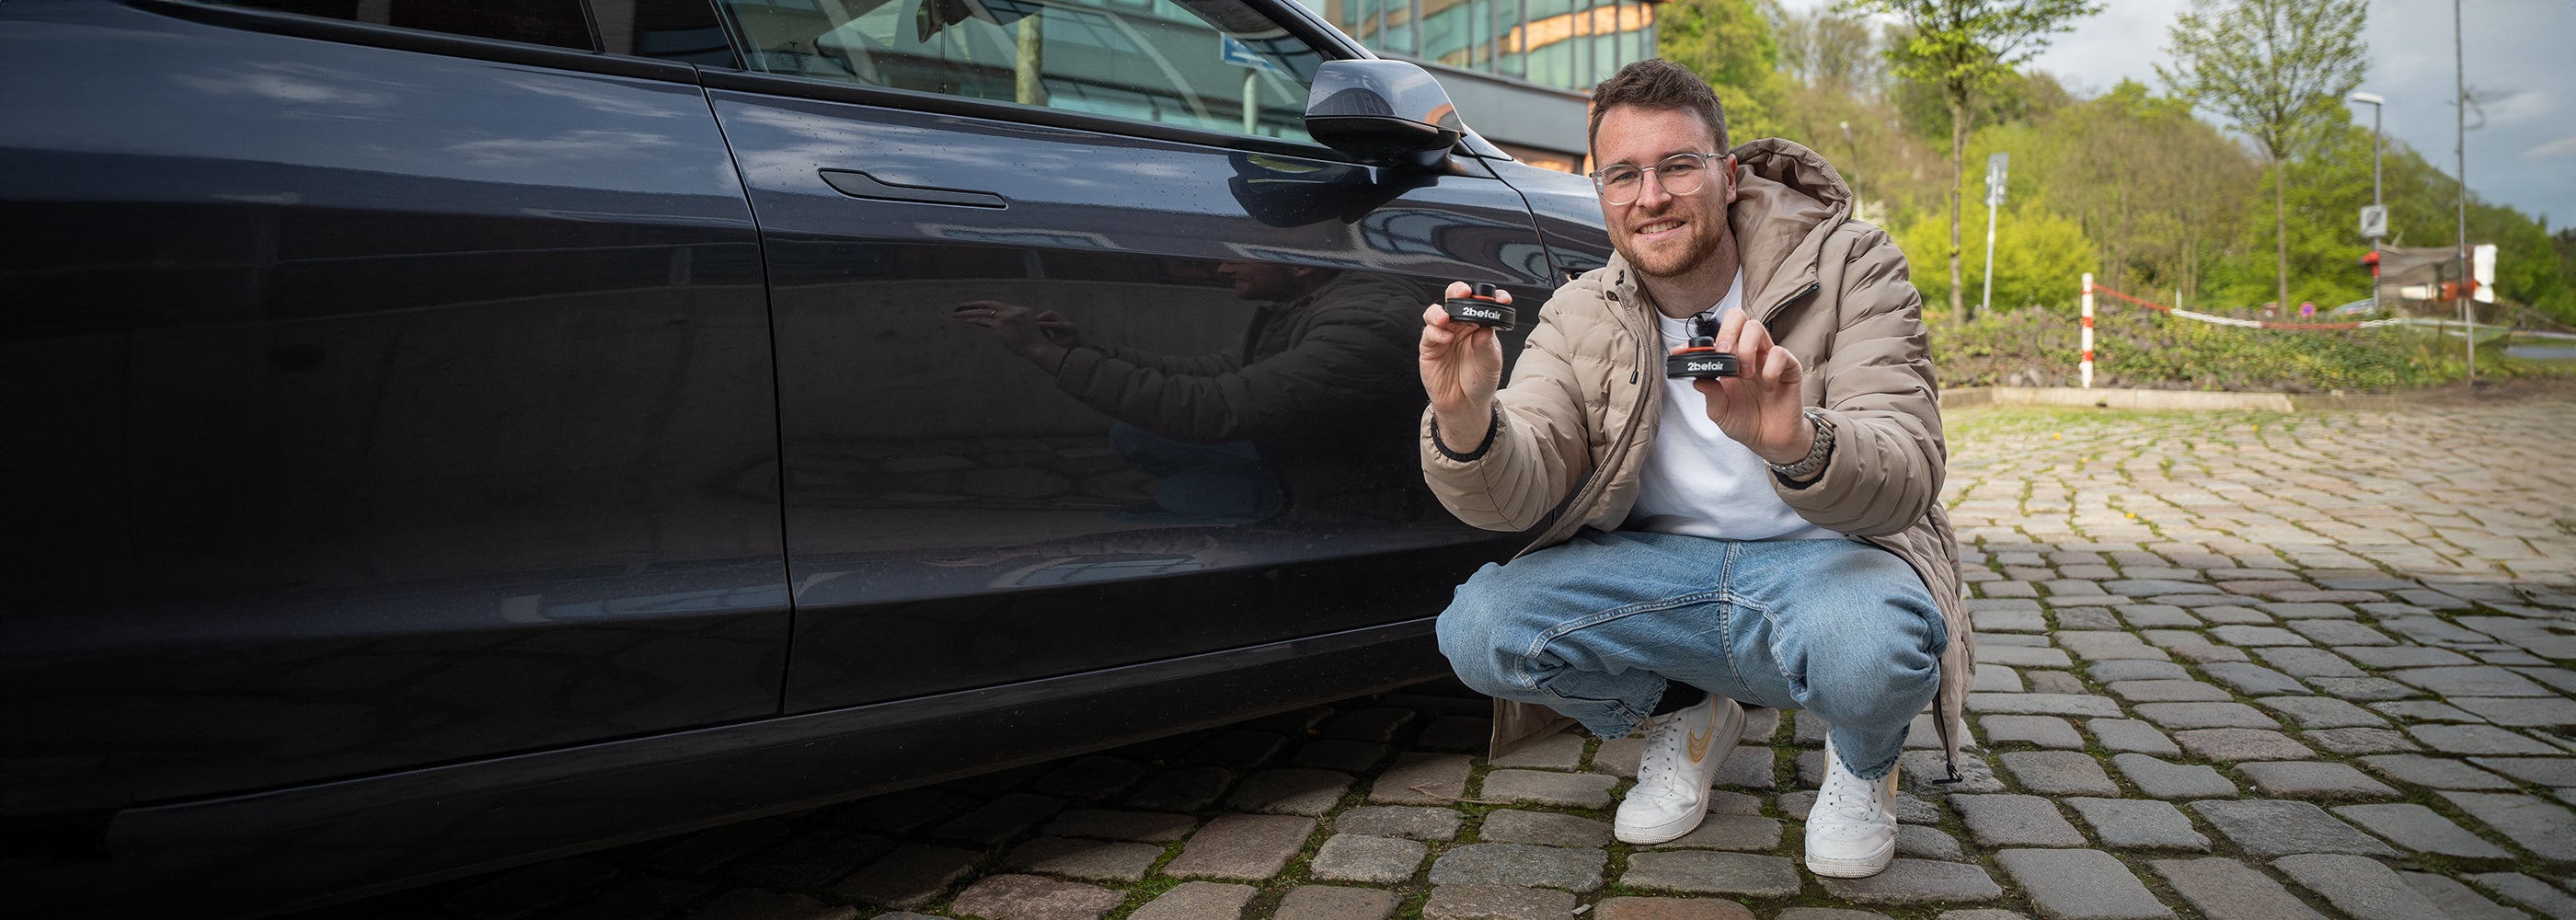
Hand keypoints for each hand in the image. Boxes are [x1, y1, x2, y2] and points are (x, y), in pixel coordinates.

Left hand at [954, 300, 1074, 366]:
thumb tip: (999, 326)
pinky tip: (964, 321)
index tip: (975, 308)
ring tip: (956, 314)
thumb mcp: (1024, 329)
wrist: (1038, 348)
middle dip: (974, 304)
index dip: (985, 307)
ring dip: (968, 312)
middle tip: (961, 305)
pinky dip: (972, 320)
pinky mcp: (1001, 325)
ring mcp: (1007, 317)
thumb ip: (1013, 324)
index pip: (999, 306)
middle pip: (989, 304)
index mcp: (1020, 310)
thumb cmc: (1032, 344)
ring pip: (983, 312)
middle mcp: (1013, 310)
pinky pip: (983, 320)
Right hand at [1420, 282, 1506, 447]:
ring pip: (1437, 312)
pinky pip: (1428, 333)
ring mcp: (1444, 335)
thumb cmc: (1479, 382)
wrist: (1465, 405)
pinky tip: (1444, 337)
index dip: (1491, 297)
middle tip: (1464, 293)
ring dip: (1440, 311)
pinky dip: (1435, 331)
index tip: (1501, 299)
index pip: (1483, 304)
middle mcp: (1460, 326)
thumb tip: (1485, 328)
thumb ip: (1487, 345)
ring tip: (1446, 318)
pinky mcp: (1429, 347)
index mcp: (1478, 325)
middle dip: (1459, 291)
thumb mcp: (1491, 363)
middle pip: (1456, 299)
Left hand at [1691, 312, 1811, 464]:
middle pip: (1738, 318)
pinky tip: (1768, 385)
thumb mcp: (1721, 413)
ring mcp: (1768, 357)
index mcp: (1729, 361)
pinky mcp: (1789, 367)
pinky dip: (1770, 368)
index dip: (1699, 341)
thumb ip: (1711, 395)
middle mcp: (1748, 353)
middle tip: (1724, 357)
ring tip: (1745, 374)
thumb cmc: (1746, 422)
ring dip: (1746, 349)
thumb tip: (1698, 379)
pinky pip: (1780, 353)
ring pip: (1756, 327)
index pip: (1716, 335)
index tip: (1684, 352)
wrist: (1771, 440)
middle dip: (1727, 333)